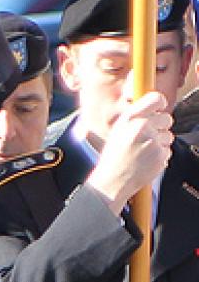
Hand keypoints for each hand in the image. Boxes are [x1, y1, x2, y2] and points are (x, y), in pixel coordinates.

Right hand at [87, 91, 172, 215]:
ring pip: (169, 136)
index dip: (160, 103)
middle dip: (161, 127)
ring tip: (143, 151)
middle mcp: (141, 127)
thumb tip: (156, 107)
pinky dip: (159, 156)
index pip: (156, 99)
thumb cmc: (114, 156)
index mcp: (129, 118)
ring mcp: (152, 141)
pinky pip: (168, 150)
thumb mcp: (118, 131)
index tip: (158, 109)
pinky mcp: (160, 155)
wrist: (112, 181)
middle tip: (148, 137)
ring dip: (160, 143)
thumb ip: (136, 117)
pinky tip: (145, 160)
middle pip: (167, 118)